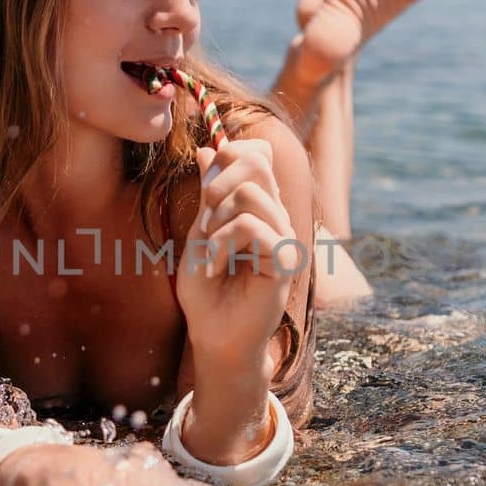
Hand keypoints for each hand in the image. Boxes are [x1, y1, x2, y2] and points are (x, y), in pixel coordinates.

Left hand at [176, 138, 301, 363]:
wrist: (214, 336)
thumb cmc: (206, 291)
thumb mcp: (200, 234)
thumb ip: (208, 195)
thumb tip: (207, 149)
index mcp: (259, 207)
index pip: (259, 153)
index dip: (231, 153)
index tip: (206, 186)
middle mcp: (277, 217)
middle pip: (258, 161)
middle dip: (219, 182)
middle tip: (204, 220)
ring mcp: (285, 237)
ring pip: (251, 195)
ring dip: (216, 222)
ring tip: (209, 252)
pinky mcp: (285, 260)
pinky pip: (251, 228)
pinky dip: (221, 245)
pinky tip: (217, 268)